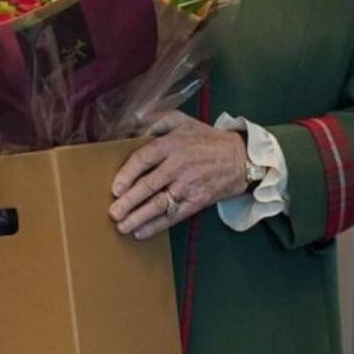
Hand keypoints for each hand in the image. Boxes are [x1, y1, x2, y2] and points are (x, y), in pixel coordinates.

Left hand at [109, 111, 246, 238]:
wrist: (240, 159)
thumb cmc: (206, 139)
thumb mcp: (183, 120)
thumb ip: (156, 120)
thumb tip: (132, 127)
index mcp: (172, 144)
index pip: (144, 159)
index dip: (127, 174)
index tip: (115, 187)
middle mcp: (178, 166)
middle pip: (148, 185)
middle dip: (128, 201)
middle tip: (113, 213)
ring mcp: (188, 186)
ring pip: (159, 204)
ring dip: (138, 217)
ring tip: (121, 227)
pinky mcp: (196, 202)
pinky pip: (173, 216)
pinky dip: (156, 226)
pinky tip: (140, 233)